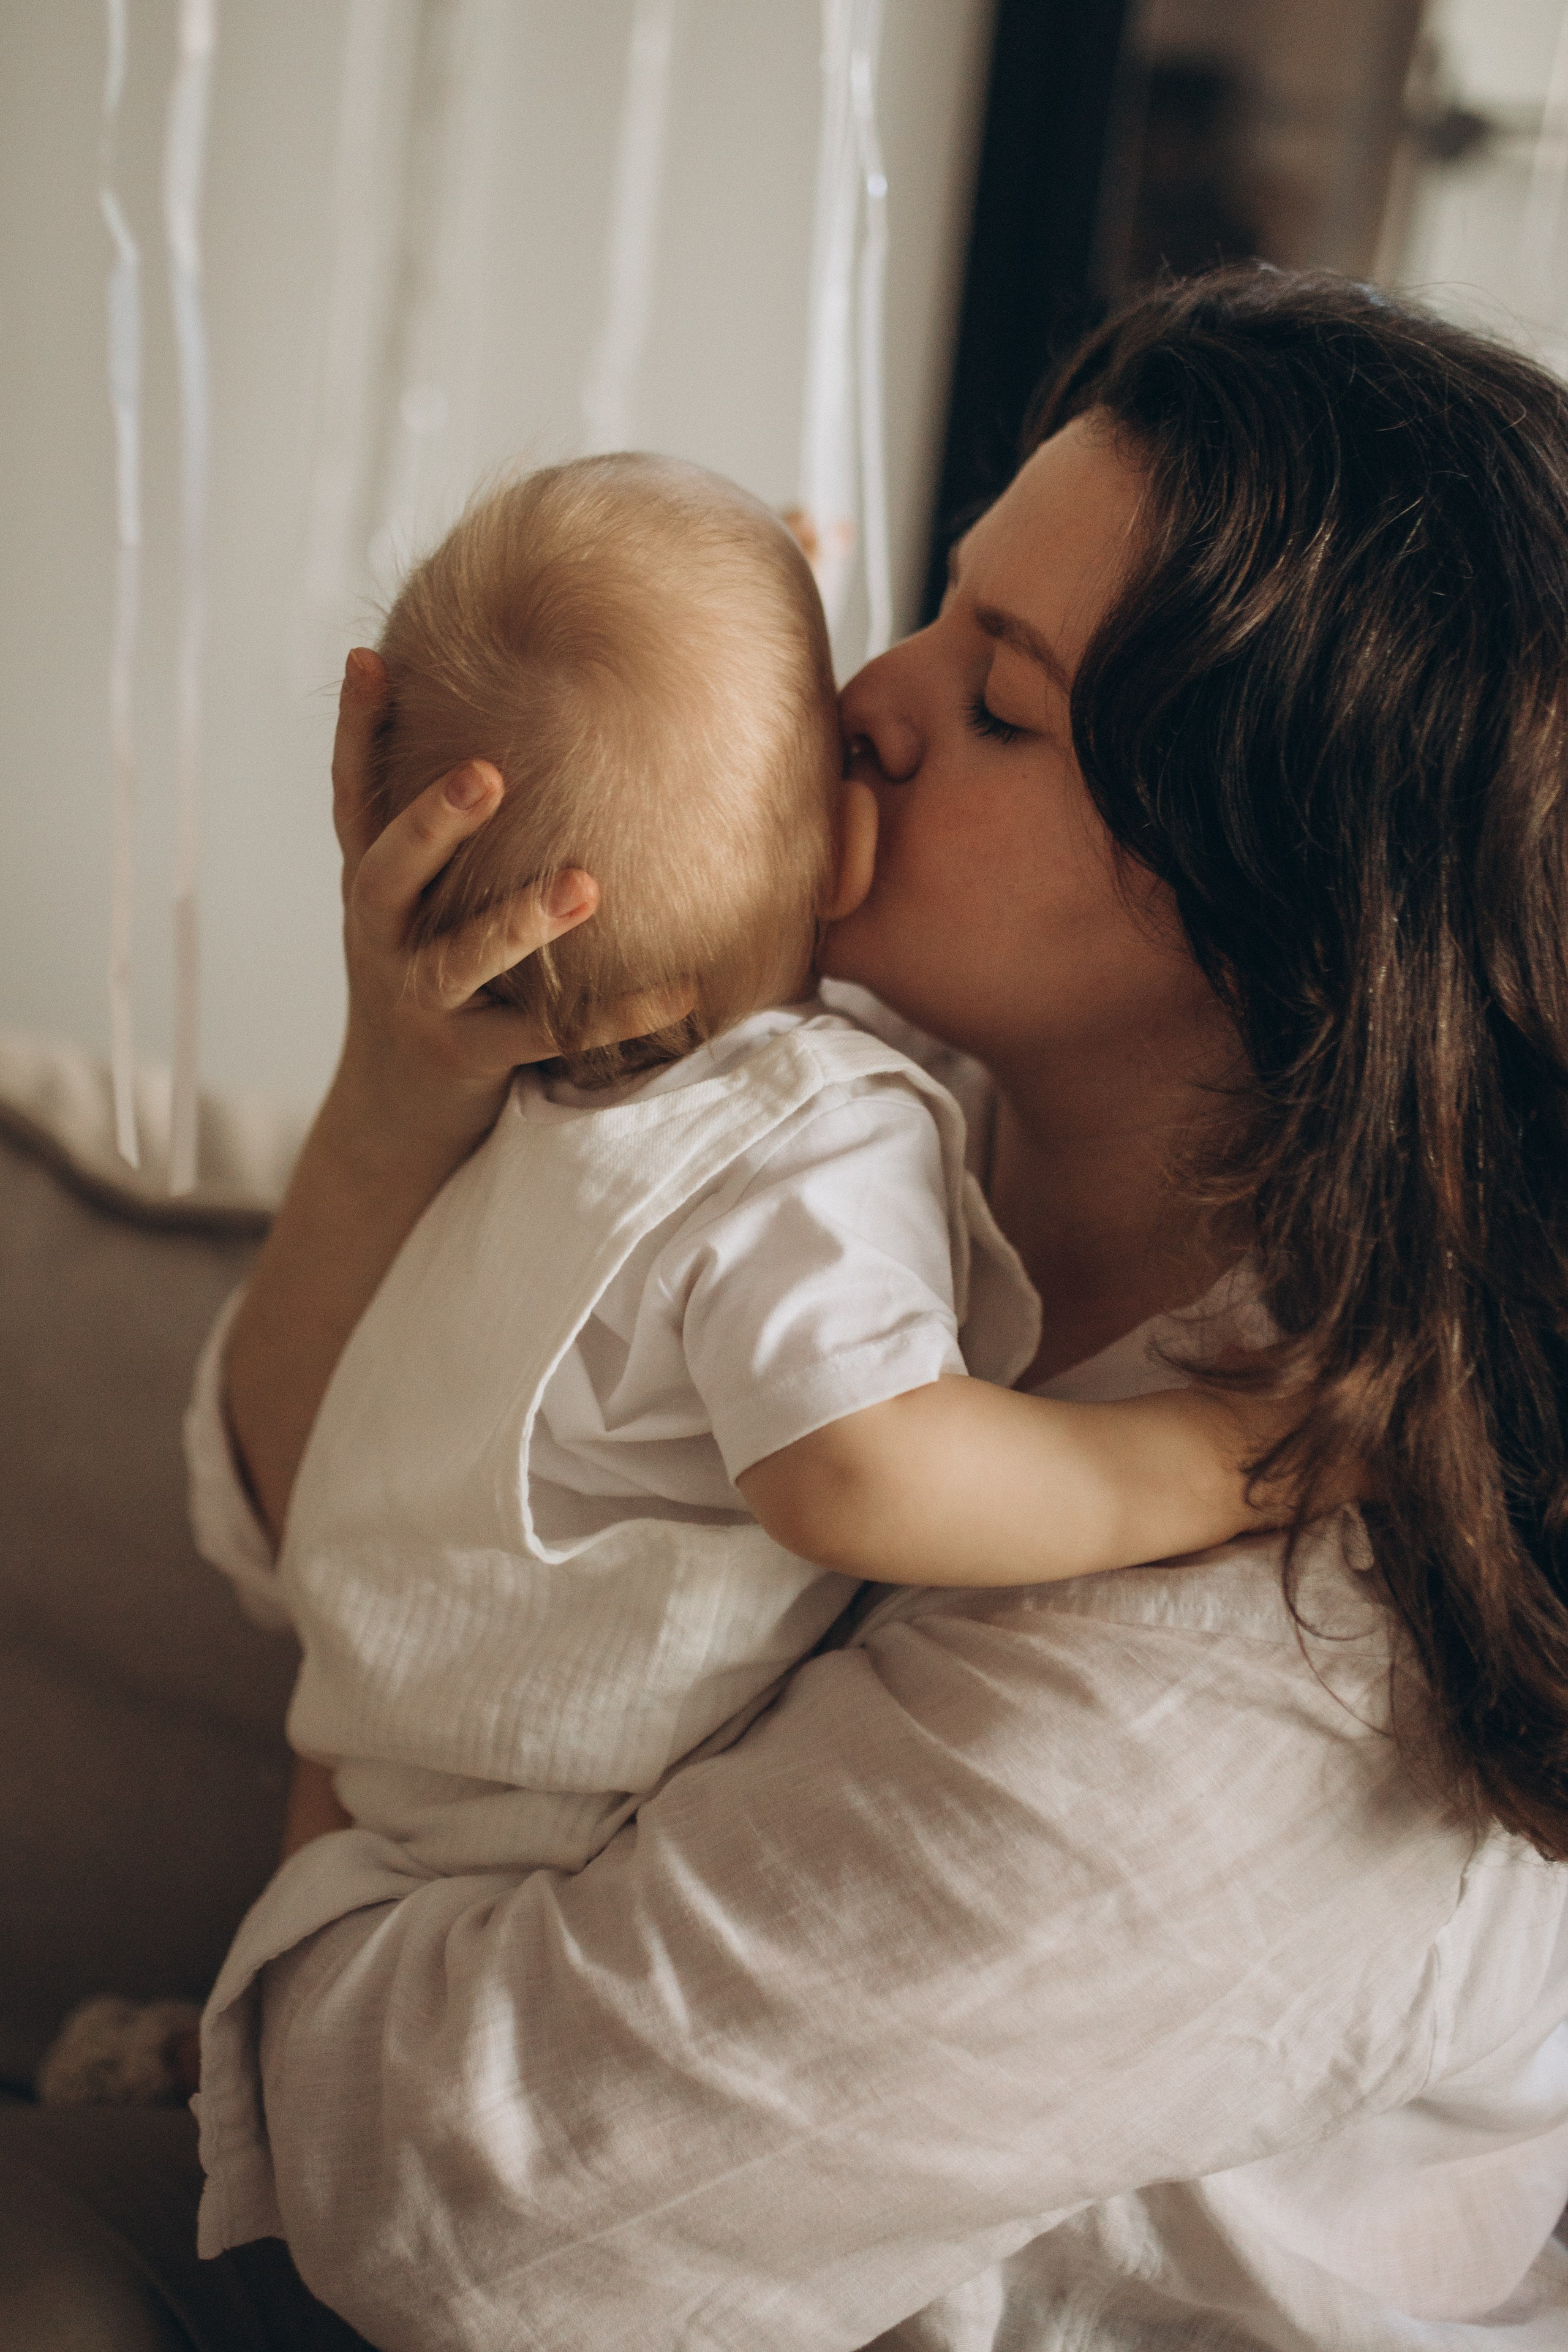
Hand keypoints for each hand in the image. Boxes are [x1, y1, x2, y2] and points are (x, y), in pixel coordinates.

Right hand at [328, 647, 688, 1177]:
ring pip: (464, 959)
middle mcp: (382, 938)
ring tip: (585, 886)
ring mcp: (421, 1002)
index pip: (354, 800)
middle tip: (488, 770)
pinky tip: (682, 991)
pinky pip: (551, 1035)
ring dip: (521, 922)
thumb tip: (500, 728)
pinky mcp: (471, 1059)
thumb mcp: (413, 908)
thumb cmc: (425, 984)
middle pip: (391, 870)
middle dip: (435, 820)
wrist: (393, 1118)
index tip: (370, 658)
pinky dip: (619, 1015)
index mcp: (372, 889)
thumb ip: (441, 837)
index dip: (356, 732)